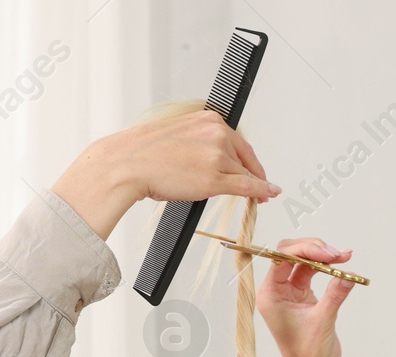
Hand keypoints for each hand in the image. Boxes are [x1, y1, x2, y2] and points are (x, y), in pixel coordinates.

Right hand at [51, 109, 280, 239]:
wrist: (128, 162)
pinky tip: (268, 195)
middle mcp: (216, 133)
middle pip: (244, 158)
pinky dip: (260, 191)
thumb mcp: (178, 136)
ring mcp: (217, 156)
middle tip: (261, 187)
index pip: (238, 141)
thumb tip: (214, 158)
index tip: (254, 169)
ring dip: (252, 187)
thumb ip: (200, 142)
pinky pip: (246, 186)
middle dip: (253, 174)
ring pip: (244, 174)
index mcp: (208, 119)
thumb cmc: (144, 152)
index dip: (249, 159)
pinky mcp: (215, 178)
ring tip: (257, 198)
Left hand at [256, 237, 357, 356]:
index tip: (328, 253)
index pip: (281, 258)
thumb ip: (335, 294)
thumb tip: (348, 274)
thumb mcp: (323, 320)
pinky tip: (342, 266)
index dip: (304, 250)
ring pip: (303, 261)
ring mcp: (289, 291)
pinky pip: (313, 272)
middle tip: (338, 254)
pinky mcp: (302, 295)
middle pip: (291, 254)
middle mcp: (276, 290)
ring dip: (324, 257)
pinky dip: (327, 268)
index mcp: (270, 294)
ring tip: (344, 257)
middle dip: (315, 250)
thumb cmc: (309, 353)